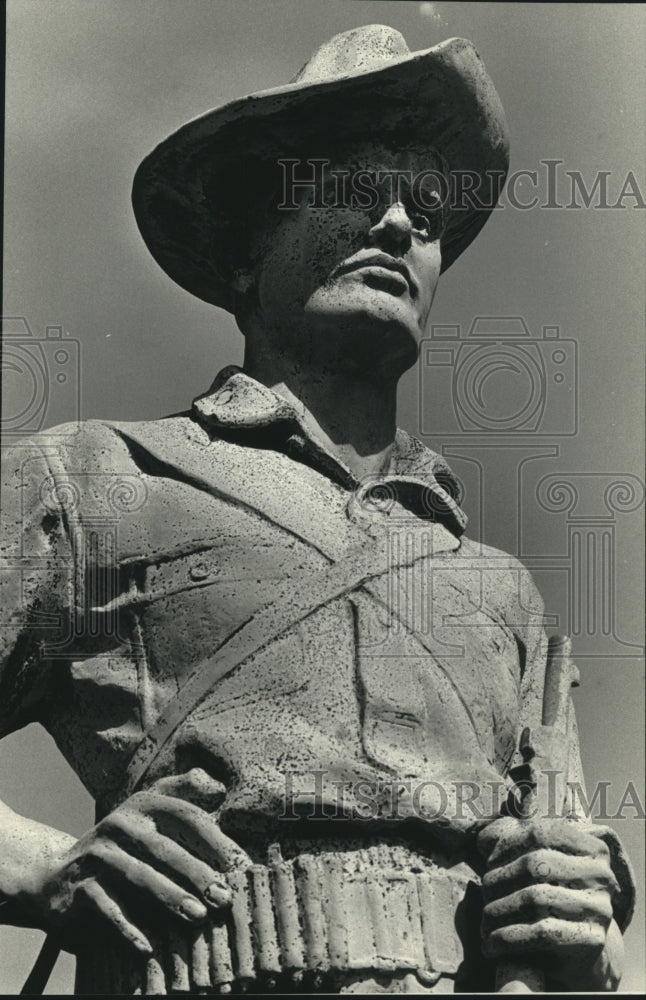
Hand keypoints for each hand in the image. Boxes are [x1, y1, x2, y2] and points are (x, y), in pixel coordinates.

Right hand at [16, 768, 250, 955]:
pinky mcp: (78, 886)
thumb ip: (183, 794)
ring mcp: (97, 854)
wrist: (59, 877)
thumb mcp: (148, 815)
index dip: (214, 839)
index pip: (185, 816)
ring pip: (139, 877)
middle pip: (165, 848)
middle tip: (224, 898)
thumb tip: (220, 789)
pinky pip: (108, 908)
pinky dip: (128, 928)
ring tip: (198, 917)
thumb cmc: (123, 848)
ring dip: (170, 898)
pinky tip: (149, 947)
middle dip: (198, 874)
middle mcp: (118, 823)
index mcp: (143, 804)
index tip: (239, 865)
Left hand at [478, 817, 623, 990]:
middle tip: (483, 895)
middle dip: (498, 880)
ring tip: (483, 923)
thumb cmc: (550, 899)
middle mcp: (602, 875)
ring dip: (497, 912)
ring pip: (534, 899)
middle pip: (534, 865)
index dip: (506, 845)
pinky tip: (490, 944)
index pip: (540, 833)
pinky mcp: (591, 940)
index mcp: (591, 848)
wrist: (578, 953)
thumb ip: (510, 840)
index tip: (487, 863)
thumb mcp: (534, 864)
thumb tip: (485, 836)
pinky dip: (507, 938)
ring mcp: (599, 908)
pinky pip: (539, 933)